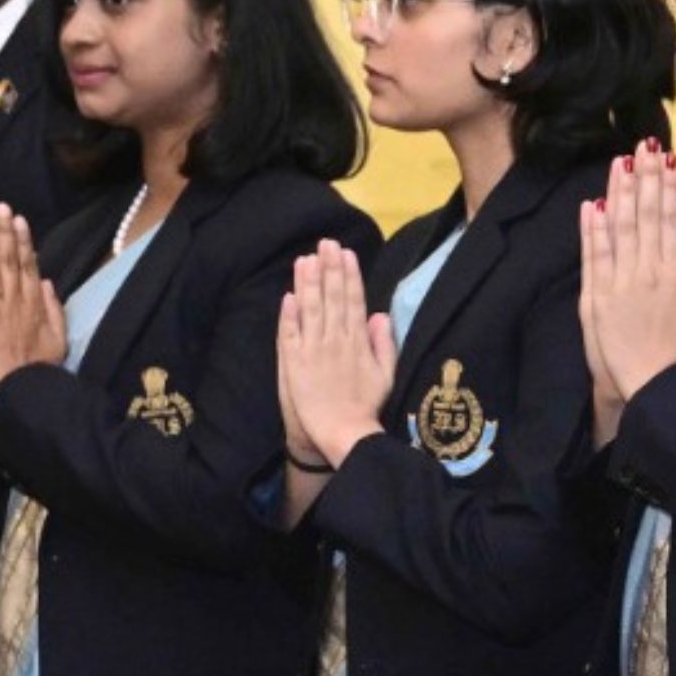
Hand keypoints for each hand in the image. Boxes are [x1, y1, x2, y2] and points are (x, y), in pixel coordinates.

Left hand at [0, 207, 64, 447]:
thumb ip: (53, 310)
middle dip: (3, 233)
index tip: (20, 221)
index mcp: (33, 307)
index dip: (22, 243)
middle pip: (7, 262)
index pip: (26, 267)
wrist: (16, 396)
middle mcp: (13, 304)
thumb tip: (48, 284)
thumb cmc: (37, 374)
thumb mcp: (57, 341)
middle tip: (0, 207)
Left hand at [277, 241, 396, 468]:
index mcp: (358, 341)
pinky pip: (290, 333)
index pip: (353, 300)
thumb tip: (382, 314)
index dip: (349, 274)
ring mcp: (313, 349)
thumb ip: (384, 343)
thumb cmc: (366, 406)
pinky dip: (289, 313)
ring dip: (308, 282)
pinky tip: (289, 294)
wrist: (343, 433)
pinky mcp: (295, 363)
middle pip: (332, 297)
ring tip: (305, 258)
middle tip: (325, 243)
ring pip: (310, 308)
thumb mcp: (386, 374)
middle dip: (329, 267)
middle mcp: (335, 339)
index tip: (346, 253)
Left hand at [582, 146, 675, 447]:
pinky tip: (591, 204)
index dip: (667, 186)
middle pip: (644, 216)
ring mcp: (617, 284)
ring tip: (619, 162)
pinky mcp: (594, 297)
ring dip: (617, 193)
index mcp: (675, 275)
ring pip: (617, 229)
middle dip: (644, 177)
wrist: (648, 388)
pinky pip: (592, 256)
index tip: (667, 158)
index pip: (670, 220)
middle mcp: (646, 274)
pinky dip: (591, 229)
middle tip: (644, 145)